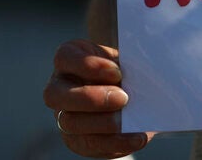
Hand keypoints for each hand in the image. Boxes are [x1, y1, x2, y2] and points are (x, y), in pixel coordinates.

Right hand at [43, 39, 153, 157]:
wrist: (132, 91)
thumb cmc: (126, 68)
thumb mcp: (126, 59)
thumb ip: (129, 64)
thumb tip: (146, 73)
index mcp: (69, 59)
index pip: (64, 57)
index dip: (87, 65)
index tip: (117, 71)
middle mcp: (59, 87)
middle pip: (55, 94)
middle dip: (91, 98)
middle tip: (123, 98)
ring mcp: (63, 115)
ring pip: (69, 122)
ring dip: (103, 123)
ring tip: (128, 120)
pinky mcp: (76, 139)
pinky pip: (89, 145)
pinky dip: (116, 142)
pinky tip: (137, 137)